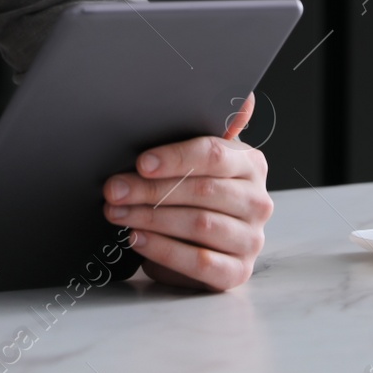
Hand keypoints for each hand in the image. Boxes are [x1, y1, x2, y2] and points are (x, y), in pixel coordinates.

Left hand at [101, 92, 271, 290]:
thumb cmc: (194, 192)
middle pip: (202, 191)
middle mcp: (258, 201)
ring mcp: (251, 239)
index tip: (141, 162)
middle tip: (114, 189)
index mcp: (250, 164)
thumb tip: (244, 99)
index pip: (214, 155)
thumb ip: (210, 129)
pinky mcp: (237, 272)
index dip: (175, 157)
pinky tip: (137, 239)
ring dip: (151, 218)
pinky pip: (201, 262)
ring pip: (200, 225)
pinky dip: (164, 250)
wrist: (199, 244)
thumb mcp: (198, 159)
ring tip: (118, 213)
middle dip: (151, 190)